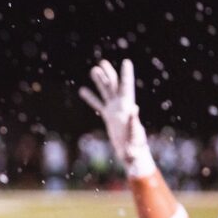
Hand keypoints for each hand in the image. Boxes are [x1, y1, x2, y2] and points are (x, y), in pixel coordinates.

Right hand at [78, 59, 154, 178]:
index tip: (126, 62)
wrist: (132, 155)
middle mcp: (121, 106)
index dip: (126, 74)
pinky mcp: (108, 117)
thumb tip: (134, 109)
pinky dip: (91, 98)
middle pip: (114, 86)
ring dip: (100, 81)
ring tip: (93, 70)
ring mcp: (114, 111)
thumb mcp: (135, 135)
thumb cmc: (135, 147)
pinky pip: (98, 105)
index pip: (126, 87)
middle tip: (102, 62)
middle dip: (109, 74)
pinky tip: (82, 90)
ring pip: (105, 92)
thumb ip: (134, 123)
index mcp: (127, 107)